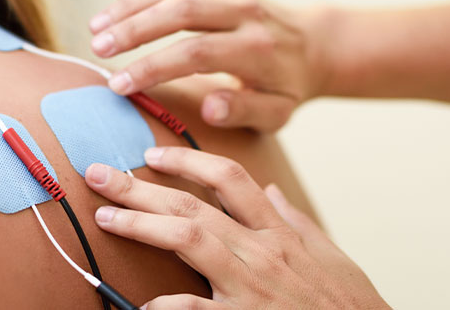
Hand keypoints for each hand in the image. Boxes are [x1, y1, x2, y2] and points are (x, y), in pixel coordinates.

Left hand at [84, 147, 388, 308]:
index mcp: (278, 232)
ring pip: (188, 239)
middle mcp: (261, 251)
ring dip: (141, 225)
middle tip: (100, 174)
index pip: (228, 179)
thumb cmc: (349, 305)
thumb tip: (270, 191)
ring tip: (106, 217)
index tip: (150, 153)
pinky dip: (165, 305)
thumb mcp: (330, 256)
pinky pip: (195, 308)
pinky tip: (138, 303)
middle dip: (141, 187)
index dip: (185, 161)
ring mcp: (252, 286)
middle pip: (192, 205)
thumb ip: (295, 222)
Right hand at [89, 0, 329, 131]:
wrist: (310, 45)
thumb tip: (210, 106)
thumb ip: (244, 112)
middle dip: (133, 29)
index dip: (153, 67)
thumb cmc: (284, 87)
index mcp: (255, 50)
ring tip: (97, 27)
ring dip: (130, 4)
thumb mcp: (276, 113)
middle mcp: (242, 12)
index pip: (196, 53)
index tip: (119, 85)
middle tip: (97, 48)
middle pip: (180, 9)